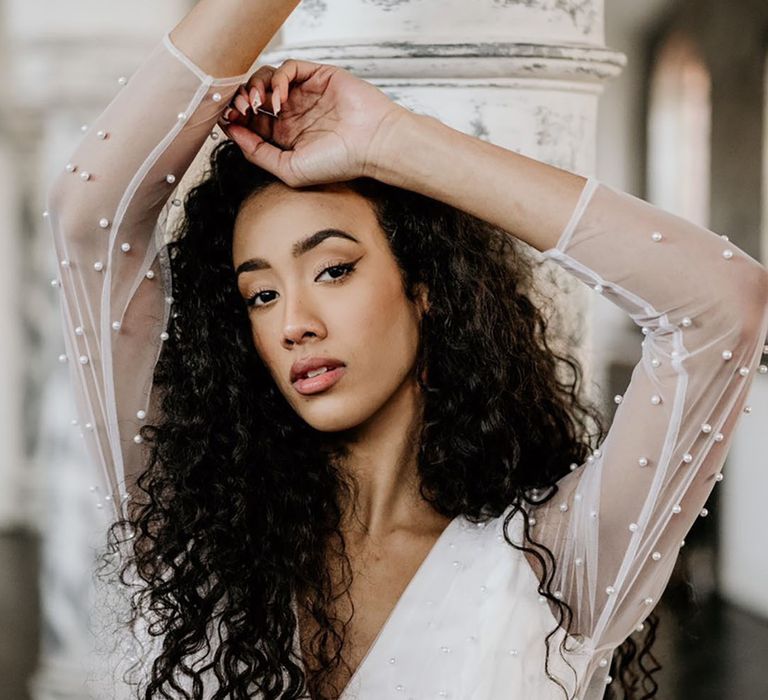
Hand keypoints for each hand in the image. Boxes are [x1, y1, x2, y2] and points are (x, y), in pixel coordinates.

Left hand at [219, 59, 409, 186]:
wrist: (373, 145)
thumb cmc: (340, 163)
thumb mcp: (290, 170)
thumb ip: (258, 154)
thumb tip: (232, 133)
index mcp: (287, 136)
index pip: (251, 120)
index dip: (235, 118)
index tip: (228, 120)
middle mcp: (294, 113)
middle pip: (254, 96)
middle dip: (241, 100)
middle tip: (240, 110)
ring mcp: (305, 93)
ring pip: (267, 78)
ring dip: (255, 88)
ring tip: (259, 105)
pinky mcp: (318, 76)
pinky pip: (288, 68)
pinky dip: (277, 80)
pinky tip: (279, 99)